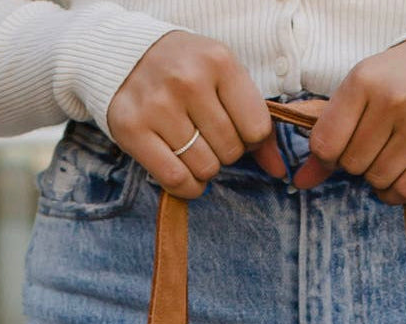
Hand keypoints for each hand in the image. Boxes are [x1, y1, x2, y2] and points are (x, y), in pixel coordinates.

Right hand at [105, 32, 287, 196]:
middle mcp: (188, 80)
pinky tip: (184, 171)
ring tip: (191, 147)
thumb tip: (279, 171)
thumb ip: (255, 123)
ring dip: (204, 169)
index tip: (234, 129)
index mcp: (218, 62)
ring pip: (205, 169)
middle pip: (230, 151)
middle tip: (207, 136)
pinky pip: (176, 180)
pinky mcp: (132, 129)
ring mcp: (158, 105)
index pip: (256, 129)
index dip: (250, 139)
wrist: (125, 55)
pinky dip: (187, 186)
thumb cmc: (185, 71)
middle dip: (225, 153)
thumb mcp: (224, 79)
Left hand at [292, 41, 405, 203]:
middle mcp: (394, 100)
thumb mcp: (359, 91)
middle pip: (353, 165)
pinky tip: (401, 174)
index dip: (328, 156)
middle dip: (358, 162)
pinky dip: (398, 192)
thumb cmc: (397, 82)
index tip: (340, 147)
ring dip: (380, 177)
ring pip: (379, 180)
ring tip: (392, 152)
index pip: (326, 144)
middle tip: (375, 143)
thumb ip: (328, 134)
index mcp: (364, 80)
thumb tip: (301, 181)